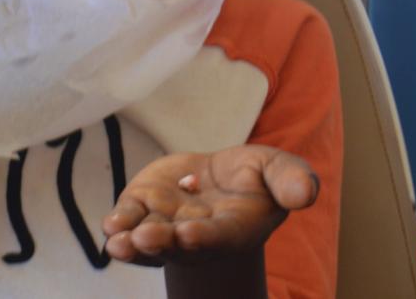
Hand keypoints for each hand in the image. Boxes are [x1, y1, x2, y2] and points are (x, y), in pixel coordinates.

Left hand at [102, 144, 318, 265]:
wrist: (219, 178)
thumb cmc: (256, 178)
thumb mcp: (279, 171)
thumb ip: (291, 181)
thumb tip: (306, 193)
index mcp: (234, 228)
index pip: (219, 237)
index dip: (204, 238)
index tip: (189, 235)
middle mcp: (197, 235)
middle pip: (178, 244)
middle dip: (162, 242)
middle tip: (145, 238)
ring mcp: (167, 224)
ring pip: (148, 241)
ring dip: (132, 244)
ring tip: (119, 243)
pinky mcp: (143, 208)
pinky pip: (128, 222)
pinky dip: (118, 225)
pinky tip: (110, 229)